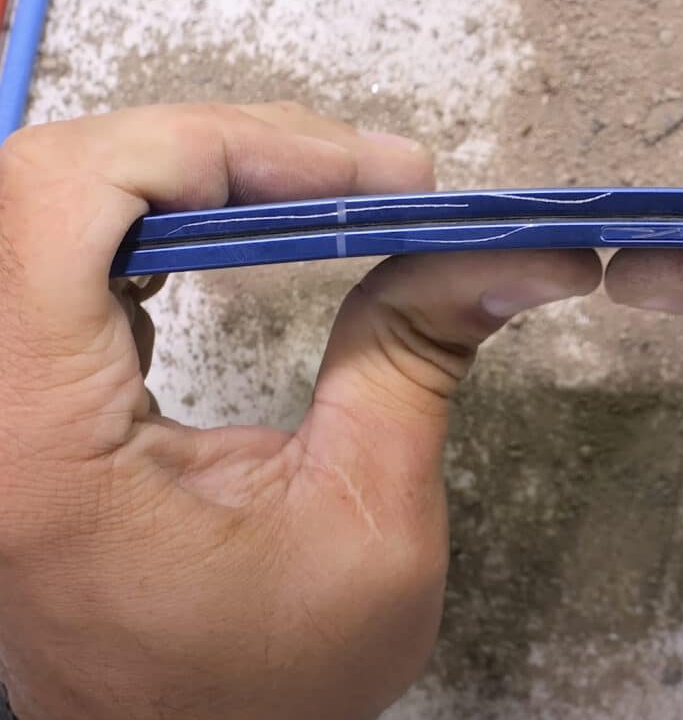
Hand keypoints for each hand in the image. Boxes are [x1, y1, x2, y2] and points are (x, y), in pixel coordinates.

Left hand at [0, 102, 600, 718]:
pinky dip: (157, 216)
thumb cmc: (271, 687)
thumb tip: (503, 252)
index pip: (64, 199)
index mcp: (38, 445)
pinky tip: (235, 229)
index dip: (218, 146)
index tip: (361, 173)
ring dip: (191, 173)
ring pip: (49, 203)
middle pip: (51, 181)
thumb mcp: (372, 524)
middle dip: (221, 151)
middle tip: (360, 176)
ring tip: (320, 191)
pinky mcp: (20, 398)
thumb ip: (417, 360)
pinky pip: (56, 253)